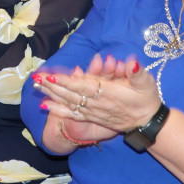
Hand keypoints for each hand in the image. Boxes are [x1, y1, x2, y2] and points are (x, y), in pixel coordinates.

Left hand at [34, 54, 161, 133]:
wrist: (148, 122)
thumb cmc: (147, 98)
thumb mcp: (146, 82)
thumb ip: (137, 72)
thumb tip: (131, 61)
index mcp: (108, 93)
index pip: (82, 86)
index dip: (67, 82)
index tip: (52, 76)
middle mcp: (97, 104)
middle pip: (70, 95)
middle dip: (52, 86)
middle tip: (36, 78)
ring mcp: (93, 112)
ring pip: (68, 103)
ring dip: (51, 95)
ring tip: (36, 87)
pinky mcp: (92, 117)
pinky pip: (72, 114)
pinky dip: (58, 109)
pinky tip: (45, 105)